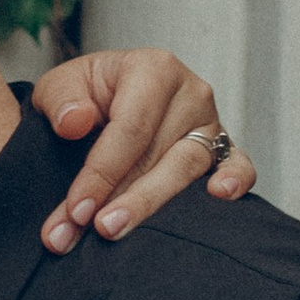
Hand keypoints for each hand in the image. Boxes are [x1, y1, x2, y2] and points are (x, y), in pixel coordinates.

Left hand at [31, 49, 257, 253]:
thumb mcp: (60, 86)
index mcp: (153, 69)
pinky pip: (239, 165)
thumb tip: (74, 121)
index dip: (102, 171)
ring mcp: (210, 123)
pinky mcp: (225, 149)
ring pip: (188, 168)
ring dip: (152, 205)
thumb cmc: (86, 94)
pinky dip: (235, 180)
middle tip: (97, 229)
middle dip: (122, 199)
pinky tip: (218, 195)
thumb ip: (61, 99)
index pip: (130, 128)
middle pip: (158, 154)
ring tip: (118, 229)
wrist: (106, 100)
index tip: (78, 208)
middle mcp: (190, 94)